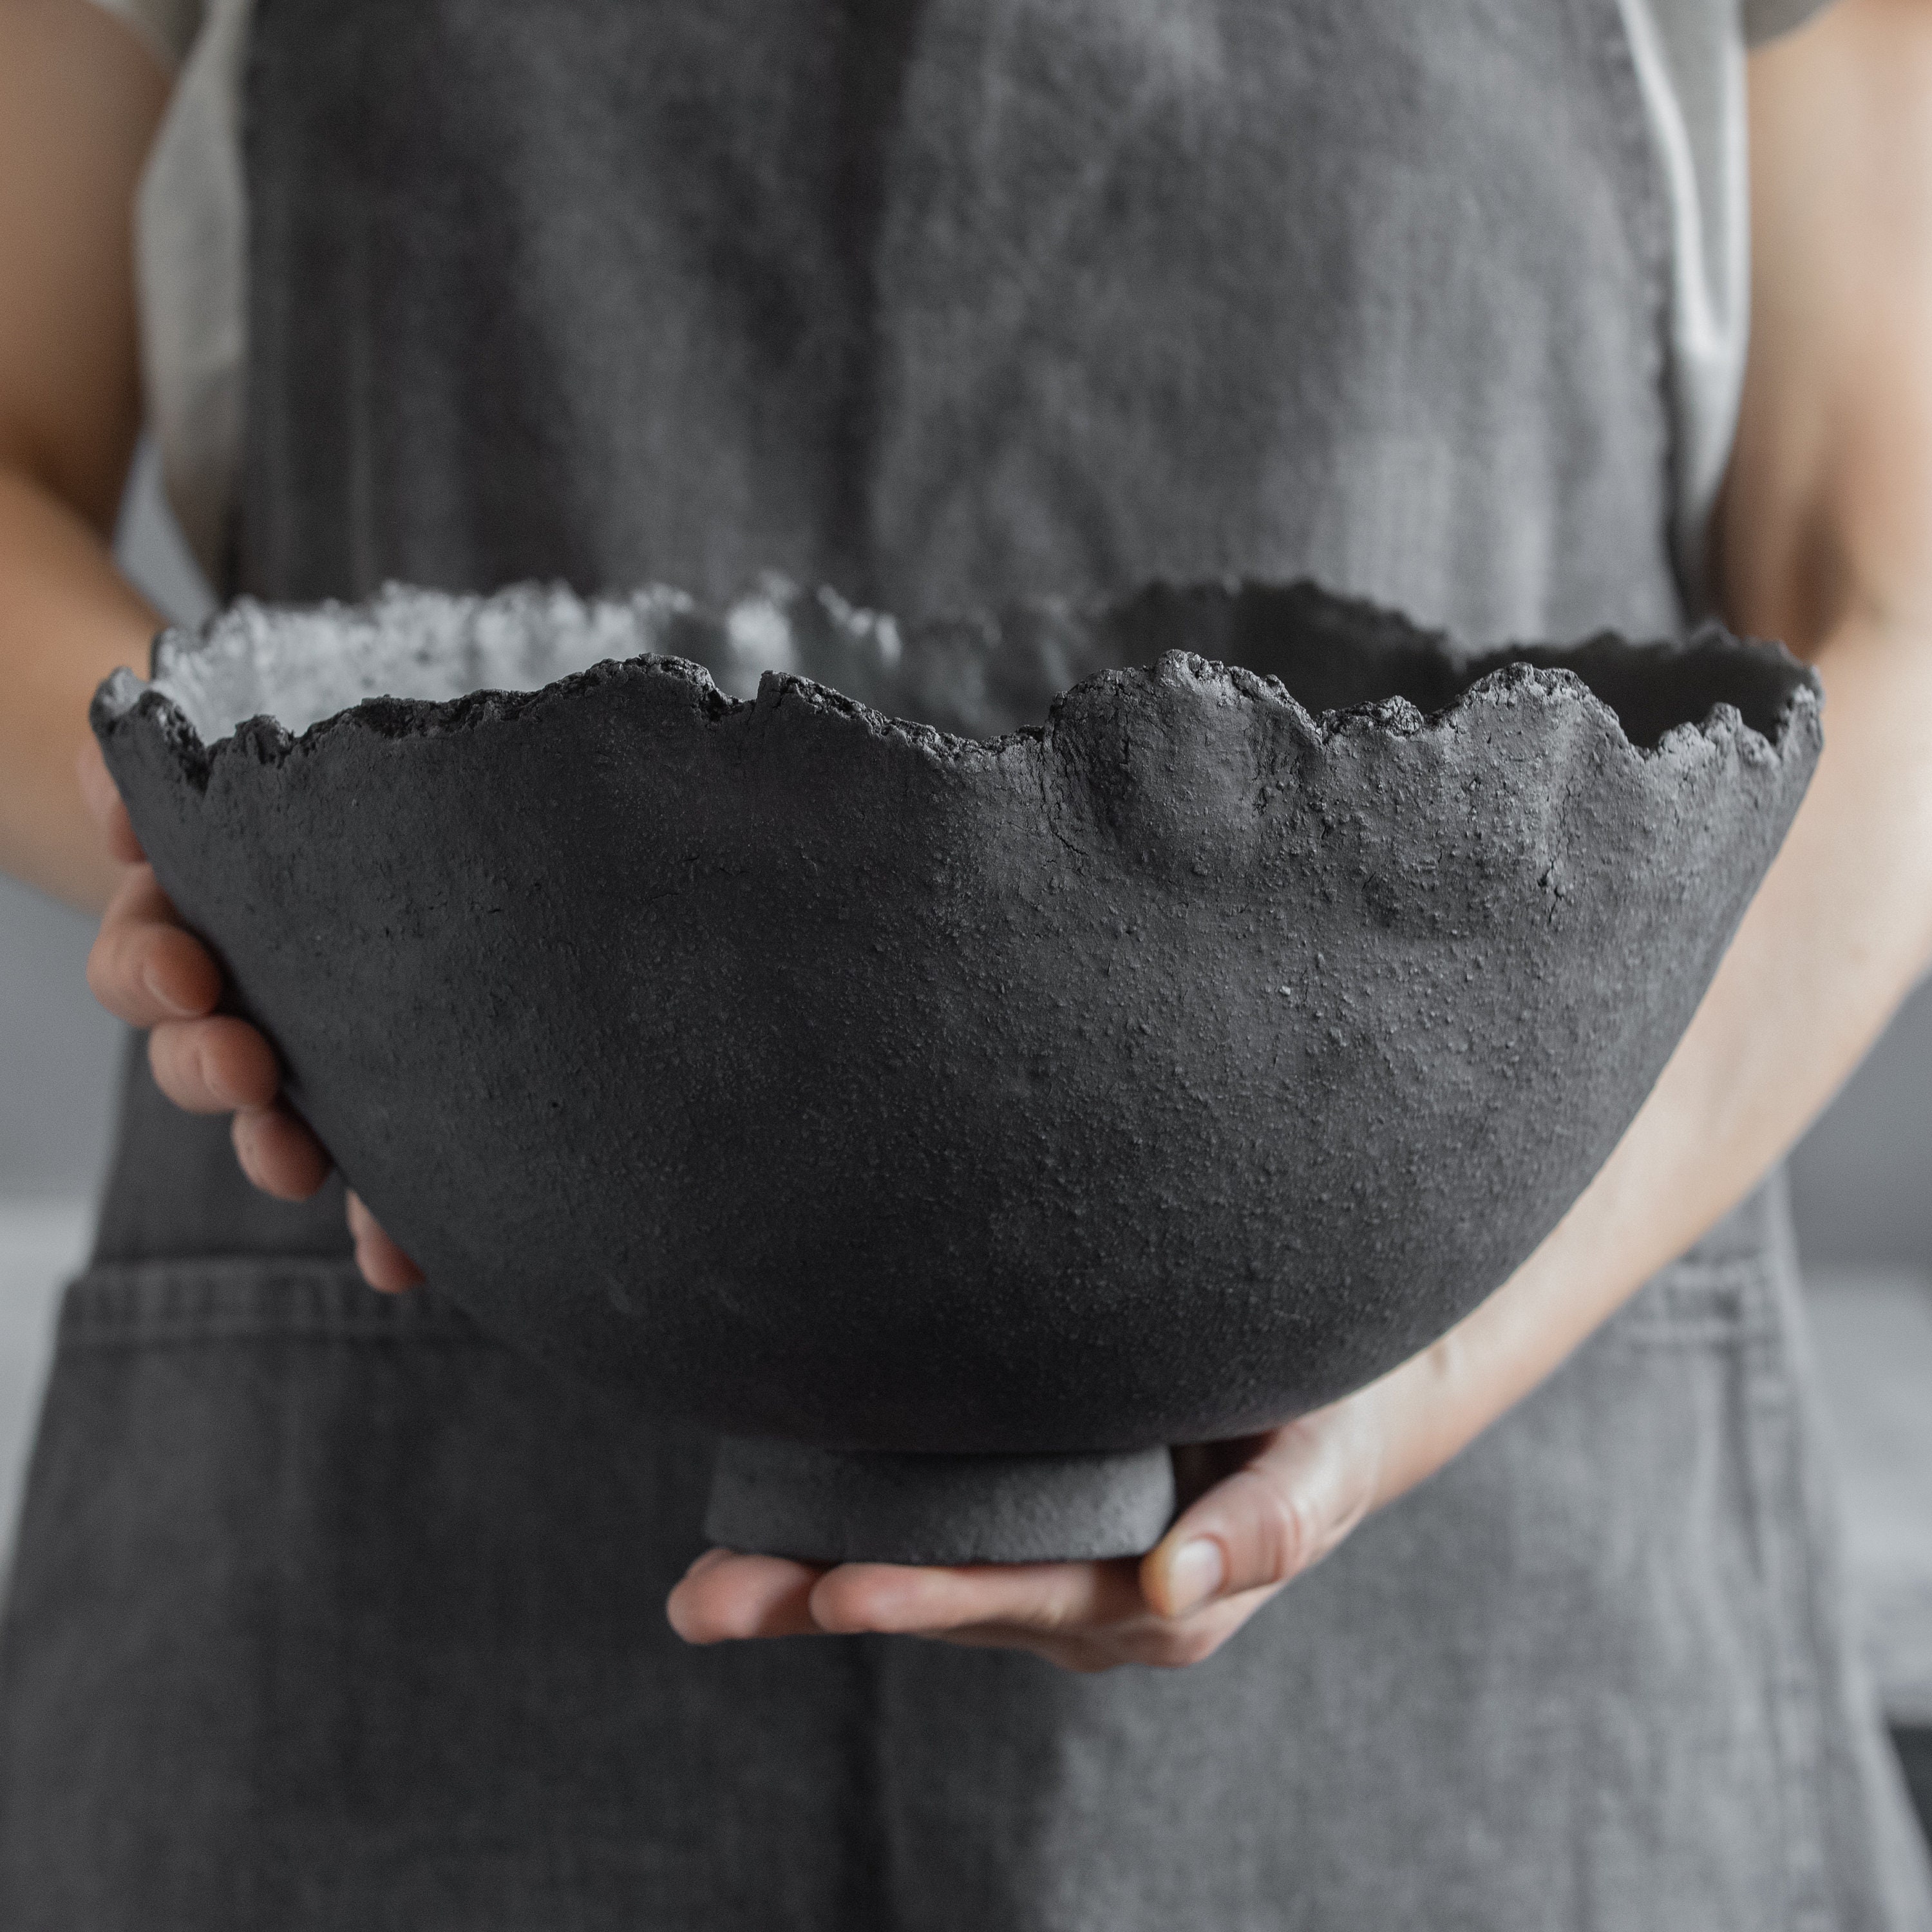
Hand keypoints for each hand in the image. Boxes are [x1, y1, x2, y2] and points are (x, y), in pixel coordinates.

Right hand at [77, 739, 422, 1292]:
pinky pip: (384, 1173)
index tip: (186, 977)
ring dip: (285, 1151)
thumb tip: (120, 783)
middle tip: (246, 1070)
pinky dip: (383, 1223)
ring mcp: (315, 1064)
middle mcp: (244, 1009)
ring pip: (280, 1124)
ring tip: (308, 1169)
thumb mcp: (213, 771)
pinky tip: (401, 1262)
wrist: (378, 836)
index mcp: (201, 931)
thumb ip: (150, 773)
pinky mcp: (391, 1108)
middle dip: (211, 1072)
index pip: (150, 966)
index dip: (154, 977)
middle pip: (203, 1058)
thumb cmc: (304, 801)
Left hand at [667, 1394, 1385, 1672]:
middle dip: (826, 1598)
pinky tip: (767, 1529)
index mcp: (1154, 1599)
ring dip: (811, 1580)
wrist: (1350, 1393)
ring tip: (702, 1588)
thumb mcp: (1321, 1468)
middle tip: (714, 1598)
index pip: (1025, 1597)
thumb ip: (1269, 1527)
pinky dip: (852, 1534)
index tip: (839, 1589)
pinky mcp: (1033, 1518)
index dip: (933, 1594)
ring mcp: (1053, 1563)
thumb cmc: (1335, 1420)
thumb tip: (1176, 1586)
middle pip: (948, 1601)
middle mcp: (1089, 1596)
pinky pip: (939, 1537)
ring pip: (927, 1576)